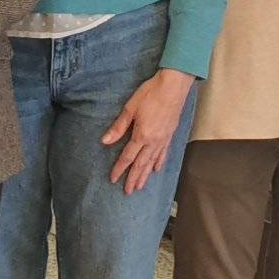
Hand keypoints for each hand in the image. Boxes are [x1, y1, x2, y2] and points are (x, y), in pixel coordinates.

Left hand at [103, 69, 195, 193]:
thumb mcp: (130, 108)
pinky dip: (159, 163)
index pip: (127, 157)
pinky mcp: (170, 135)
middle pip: (141, 164)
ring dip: (145, 175)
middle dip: (133, 179)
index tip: (113, 179)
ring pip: (152, 162)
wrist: (173, 86)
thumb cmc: (150, 93)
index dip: (119, 169)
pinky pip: (164, 154)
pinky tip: (156, 169)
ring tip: (140, 187)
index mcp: (141, 135)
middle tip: (128, 192)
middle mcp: (153, 141)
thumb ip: (118, 127)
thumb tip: (105, 141)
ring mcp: (163, 139)